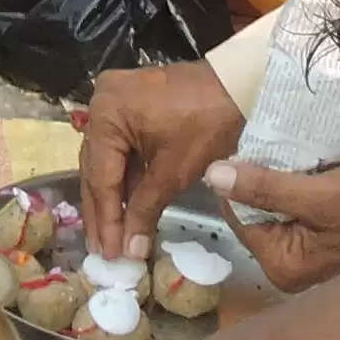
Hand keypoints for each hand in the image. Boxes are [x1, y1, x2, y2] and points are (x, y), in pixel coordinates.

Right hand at [76, 62, 244, 261]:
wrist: (242, 86)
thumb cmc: (209, 125)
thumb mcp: (174, 171)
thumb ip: (145, 210)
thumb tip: (130, 251)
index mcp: (108, 114)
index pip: (101, 178)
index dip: (106, 220)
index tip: (108, 253)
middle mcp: (102, 103)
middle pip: (97, 169)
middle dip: (104, 213)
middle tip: (103, 252)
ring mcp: (115, 102)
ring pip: (107, 162)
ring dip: (112, 200)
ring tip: (112, 239)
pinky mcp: (130, 107)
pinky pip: (120, 150)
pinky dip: (125, 180)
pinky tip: (125, 210)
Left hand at [208, 157, 339, 294]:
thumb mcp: (320, 193)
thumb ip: (264, 186)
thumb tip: (212, 174)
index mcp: (282, 266)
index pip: (238, 215)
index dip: (241, 178)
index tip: (255, 146)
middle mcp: (289, 271)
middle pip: (256, 214)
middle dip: (263, 182)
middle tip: (280, 148)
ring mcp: (307, 261)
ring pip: (275, 211)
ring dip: (282, 184)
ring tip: (298, 157)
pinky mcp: (324, 247)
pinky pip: (296, 214)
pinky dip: (299, 192)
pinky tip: (313, 173)